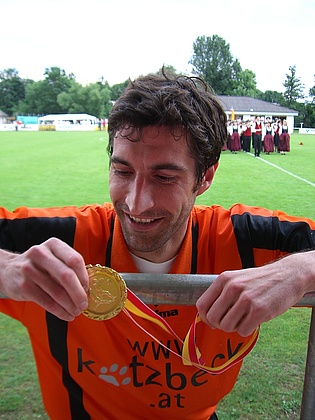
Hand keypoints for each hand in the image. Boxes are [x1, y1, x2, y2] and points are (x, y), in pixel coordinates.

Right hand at [0, 238, 88, 320]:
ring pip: (57, 291)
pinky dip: (59, 311)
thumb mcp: (53, 257)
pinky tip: (66, 315)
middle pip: (66, 276)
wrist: (7, 269)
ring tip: (76, 311)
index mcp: (53, 244)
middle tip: (84, 304)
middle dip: (78, 293)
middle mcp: (41, 254)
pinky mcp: (24, 286)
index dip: (84, 276)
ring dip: (70, 305)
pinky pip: (46, 302)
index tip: (88, 288)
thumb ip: (68, 267)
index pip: (75, 260)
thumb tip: (86, 289)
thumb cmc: (39, 265)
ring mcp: (30, 269)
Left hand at [196, 251, 314, 336]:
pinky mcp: (259, 310)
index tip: (212, 322)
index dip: (205, 317)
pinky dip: (247, 329)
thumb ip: (222, 293)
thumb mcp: (237, 278)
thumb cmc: (261, 280)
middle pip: (213, 318)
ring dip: (235, 327)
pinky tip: (254, 319)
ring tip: (245, 318)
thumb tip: (207, 316)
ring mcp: (246, 299)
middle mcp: (232, 287)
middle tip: (232, 321)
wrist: (288, 275)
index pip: (202, 305)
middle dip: (220, 324)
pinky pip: (242, 331)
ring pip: (226, 326)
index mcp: (224, 279)